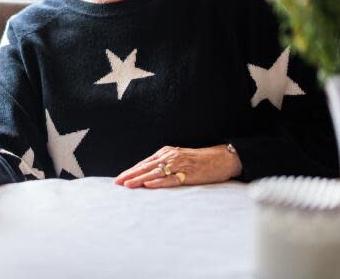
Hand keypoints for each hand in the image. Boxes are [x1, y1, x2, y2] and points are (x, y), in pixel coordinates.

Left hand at [113, 145, 241, 188]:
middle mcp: (169, 157)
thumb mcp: (178, 158)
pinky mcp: (187, 174)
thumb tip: (148, 174)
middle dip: (130, 175)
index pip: (144, 163)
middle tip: (117, 183)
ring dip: (140, 179)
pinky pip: (170, 179)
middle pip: (145, 167)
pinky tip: (148, 185)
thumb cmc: (199, 160)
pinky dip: (158, 182)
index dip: (130, 171)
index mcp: (166, 153)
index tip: (119, 178)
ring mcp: (178, 165)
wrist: (222, 158)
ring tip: (128, 185)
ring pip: (155, 173)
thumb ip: (165, 164)